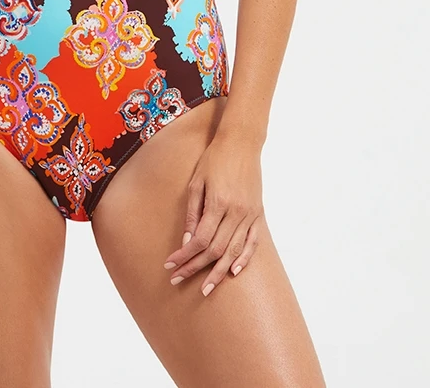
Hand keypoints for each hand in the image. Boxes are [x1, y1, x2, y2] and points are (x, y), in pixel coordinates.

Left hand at [162, 133, 264, 295]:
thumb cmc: (214, 159)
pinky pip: (253, 243)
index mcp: (218, 203)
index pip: (200, 240)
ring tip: (206, 288)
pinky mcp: (258, 214)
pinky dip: (244, 259)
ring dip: (219, 272)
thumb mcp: (197, 182)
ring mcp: (250, 214)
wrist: (241, 142)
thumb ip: (193, 213)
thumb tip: (186, 241)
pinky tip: (233, 272)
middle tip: (179, 280)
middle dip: (196, 268)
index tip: (170, 265)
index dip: (184, 256)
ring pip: (234, 252)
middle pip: (216, 250)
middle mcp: (236, 212)